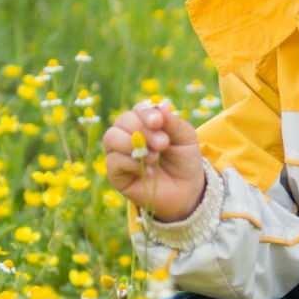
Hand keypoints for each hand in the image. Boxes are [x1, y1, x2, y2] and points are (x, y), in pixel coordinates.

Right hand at [103, 100, 206, 220]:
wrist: (186, 192)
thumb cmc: (185, 162)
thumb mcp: (186, 138)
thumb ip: (173, 122)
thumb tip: (161, 105)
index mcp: (145, 123)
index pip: (138, 110)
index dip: (146, 113)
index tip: (158, 122)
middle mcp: (129, 135)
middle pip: (123, 120)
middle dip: (143, 130)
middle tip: (163, 144)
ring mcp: (119, 154)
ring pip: (111, 137)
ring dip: (133, 143)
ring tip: (154, 157)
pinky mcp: (116, 174)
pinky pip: (113, 161)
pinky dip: (131, 163)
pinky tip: (148, 171)